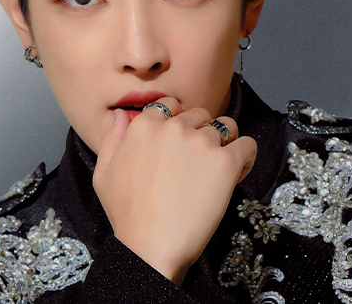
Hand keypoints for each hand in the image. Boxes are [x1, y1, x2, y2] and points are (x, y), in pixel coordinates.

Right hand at [93, 97, 256, 285]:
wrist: (150, 246)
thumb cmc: (126, 214)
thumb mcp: (104, 172)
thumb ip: (113, 136)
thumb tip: (122, 114)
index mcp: (146, 124)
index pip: (171, 105)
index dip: (178, 122)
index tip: (181, 142)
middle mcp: (174, 126)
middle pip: (199, 114)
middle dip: (201, 131)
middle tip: (199, 160)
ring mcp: (201, 142)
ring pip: (225, 126)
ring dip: (224, 141)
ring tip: (219, 165)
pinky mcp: (225, 161)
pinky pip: (247, 144)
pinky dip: (246, 155)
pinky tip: (237, 170)